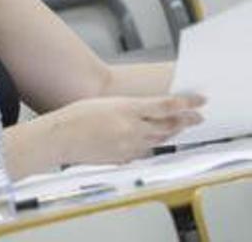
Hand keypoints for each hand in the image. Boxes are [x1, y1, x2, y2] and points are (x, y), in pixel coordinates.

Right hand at [53, 94, 203, 164]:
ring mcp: (129, 145)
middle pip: (168, 125)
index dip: (186, 103)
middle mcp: (132, 128)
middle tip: (196, 117)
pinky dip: (151, 143)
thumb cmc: (74, 117)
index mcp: (126, 109)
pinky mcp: (124, 157)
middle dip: (185, 120)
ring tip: (179, 127)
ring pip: (160, 139)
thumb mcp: (105, 102)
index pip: (166, 106)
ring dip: (172, 132)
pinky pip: (144, 150)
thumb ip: (130, 108)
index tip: (199, 101)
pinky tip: (151, 140)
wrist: (59, 138)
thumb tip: (150, 111)